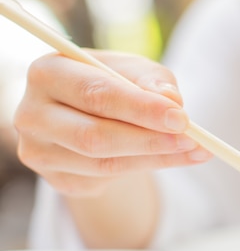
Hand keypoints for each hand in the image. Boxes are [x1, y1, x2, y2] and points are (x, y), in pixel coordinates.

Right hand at [14, 50, 211, 197]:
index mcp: (48, 72)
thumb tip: (171, 100)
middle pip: (94, 135)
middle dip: (149, 139)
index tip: (181, 118)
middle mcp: (33, 113)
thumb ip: (153, 80)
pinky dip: (146, 169)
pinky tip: (171, 158)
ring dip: (156, 158)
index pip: (95, 94)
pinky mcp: (56, 178)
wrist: (92, 116)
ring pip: (103, 162)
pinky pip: (106, 179)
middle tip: (192, 140)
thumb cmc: (114, 84)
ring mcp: (40, 150)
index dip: (140, 108)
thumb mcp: (134, 70)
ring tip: (194, 150)